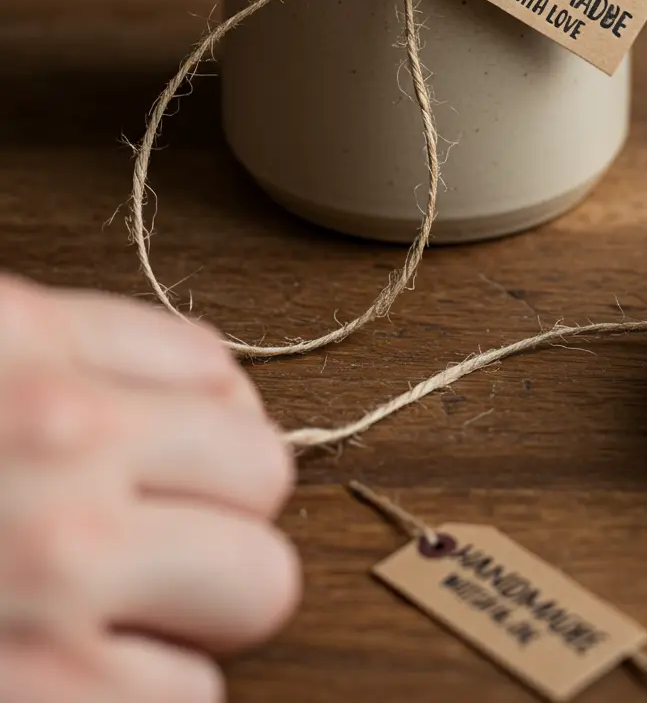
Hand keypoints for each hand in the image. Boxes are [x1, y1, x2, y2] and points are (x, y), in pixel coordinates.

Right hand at [0, 276, 298, 702]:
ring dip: (200, 613)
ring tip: (120, 618)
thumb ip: (57, 367)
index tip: (181, 459)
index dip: (210, 424)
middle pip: (262, 466)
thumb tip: (170, 400)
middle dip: (222, 514)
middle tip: (157, 542)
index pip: (208, 365)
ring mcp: (63, 562)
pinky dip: (146, 694)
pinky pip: (193, 696)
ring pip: (259, 583)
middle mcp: (60, 435)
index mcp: (21, 339)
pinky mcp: (51, 692)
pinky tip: (79, 675)